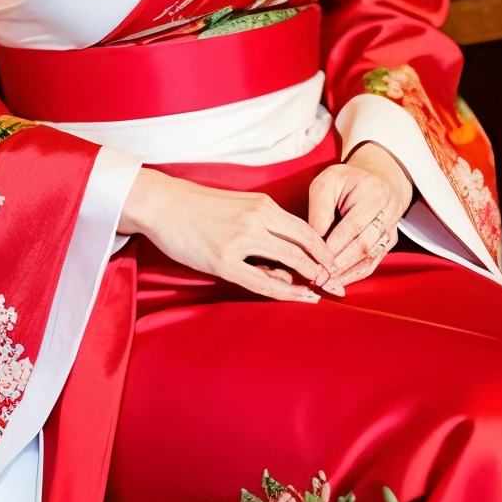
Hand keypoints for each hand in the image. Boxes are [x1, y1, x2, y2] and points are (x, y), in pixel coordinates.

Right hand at [119, 169, 344, 302]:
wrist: (162, 203)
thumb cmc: (196, 207)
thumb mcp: (237, 206)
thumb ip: (262, 226)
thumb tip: (281, 257)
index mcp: (263, 204)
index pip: (306, 229)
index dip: (325, 249)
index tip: (335, 265)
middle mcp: (258, 219)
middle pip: (307, 245)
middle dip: (327, 267)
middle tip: (339, 283)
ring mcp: (242, 240)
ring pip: (292, 261)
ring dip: (313, 278)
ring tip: (323, 292)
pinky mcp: (224, 260)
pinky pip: (263, 281)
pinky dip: (287, 292)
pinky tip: (300, 297)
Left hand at [308, 143, 412, 285]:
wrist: (379, 178)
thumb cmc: (347, 180)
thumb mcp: (328, 182)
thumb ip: (320, 209)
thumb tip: (314, 241)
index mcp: (373, 193)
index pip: (351, 226)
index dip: (333, 247)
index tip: (314, 261)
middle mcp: (388, 212)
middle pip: (363, 246)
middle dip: (339, 265)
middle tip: (318, 278)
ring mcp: (392, 229)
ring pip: (370, 258)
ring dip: (347, 273)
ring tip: (326, 284)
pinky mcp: (390, 241)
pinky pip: (374, 262)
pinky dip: (356, 275)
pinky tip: (339, 282)